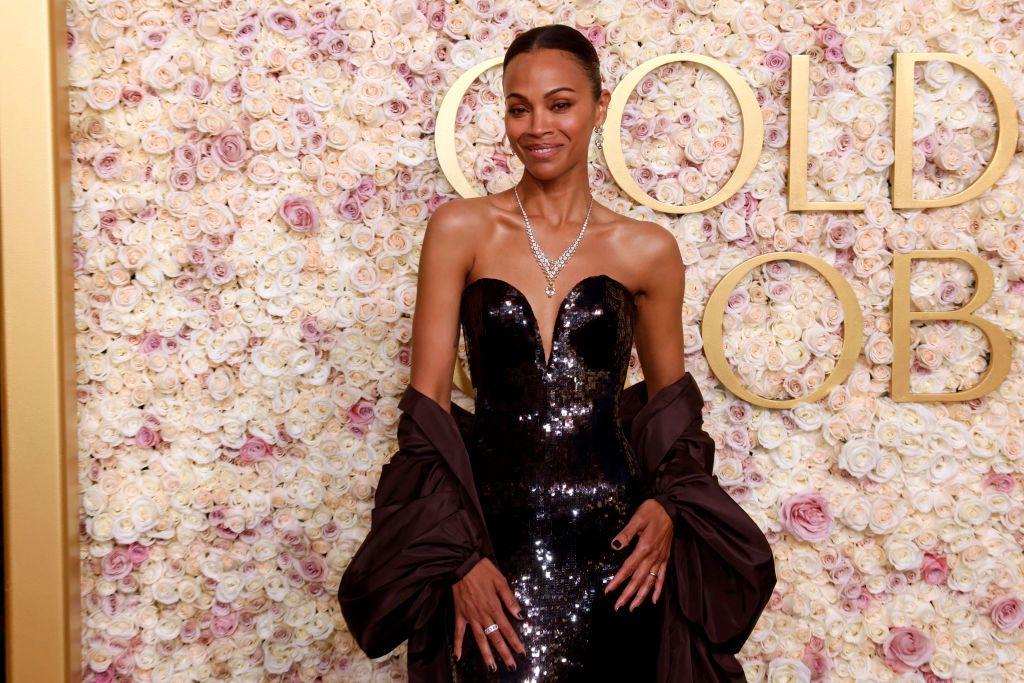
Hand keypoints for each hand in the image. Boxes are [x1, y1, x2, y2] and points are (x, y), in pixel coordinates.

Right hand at [452, 557, 526, 671]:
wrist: (462, 565)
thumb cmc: (483, 570)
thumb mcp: (500, 581)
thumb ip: (510, 599)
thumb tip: (521, 615)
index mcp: (494, 607)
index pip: (507, 629)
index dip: (515, 642)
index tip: (522, 653)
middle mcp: (483, 615)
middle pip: (495, 638)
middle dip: (504, 653)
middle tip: (511, 666)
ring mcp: (470, 616)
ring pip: (479, 639)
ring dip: (486, 655)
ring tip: (492, 668)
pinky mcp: (460, 614)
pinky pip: (458, 632)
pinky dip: (457, 645)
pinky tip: (458, 657)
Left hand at [604, 498, 672, 610]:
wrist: (670, 509)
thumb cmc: (652, 511)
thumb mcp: (637, 519)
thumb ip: (626, 534)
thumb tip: (614, 546)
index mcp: (644, 548)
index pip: (628, 569)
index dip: (618, 581)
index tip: (609, 590)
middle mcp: (653, 556)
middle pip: (638, 580)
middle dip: (628, 594)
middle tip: (618, 606)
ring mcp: (660, 559)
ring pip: (650, 582)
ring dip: (641, 596)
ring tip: (632, 607)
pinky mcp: (665, 558)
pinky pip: (661, 577)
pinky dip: (657, 589)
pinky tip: (653, 599)